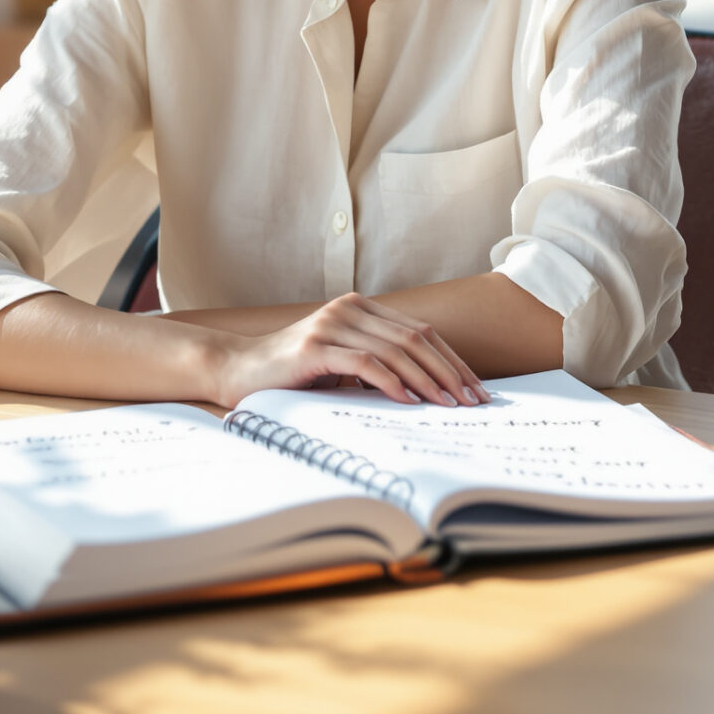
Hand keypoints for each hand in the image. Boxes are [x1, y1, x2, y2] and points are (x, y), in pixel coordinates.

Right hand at [212, 292, 490, 407]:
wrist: (237, 370)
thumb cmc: (293, 374)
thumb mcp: (342, 365)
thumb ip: (378, 365)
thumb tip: (431, 393)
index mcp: (360, 309)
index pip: (421, 332)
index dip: (452, 360)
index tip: (475, 389)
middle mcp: (349, 310)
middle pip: (416, 339)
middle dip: (449, 372)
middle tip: (472, 401)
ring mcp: (331, 325)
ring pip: (396, 351)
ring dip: (428, 380)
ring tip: (449, 405)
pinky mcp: (315, 347)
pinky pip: (364, 363)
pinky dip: (391, 382)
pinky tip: (409, 401)